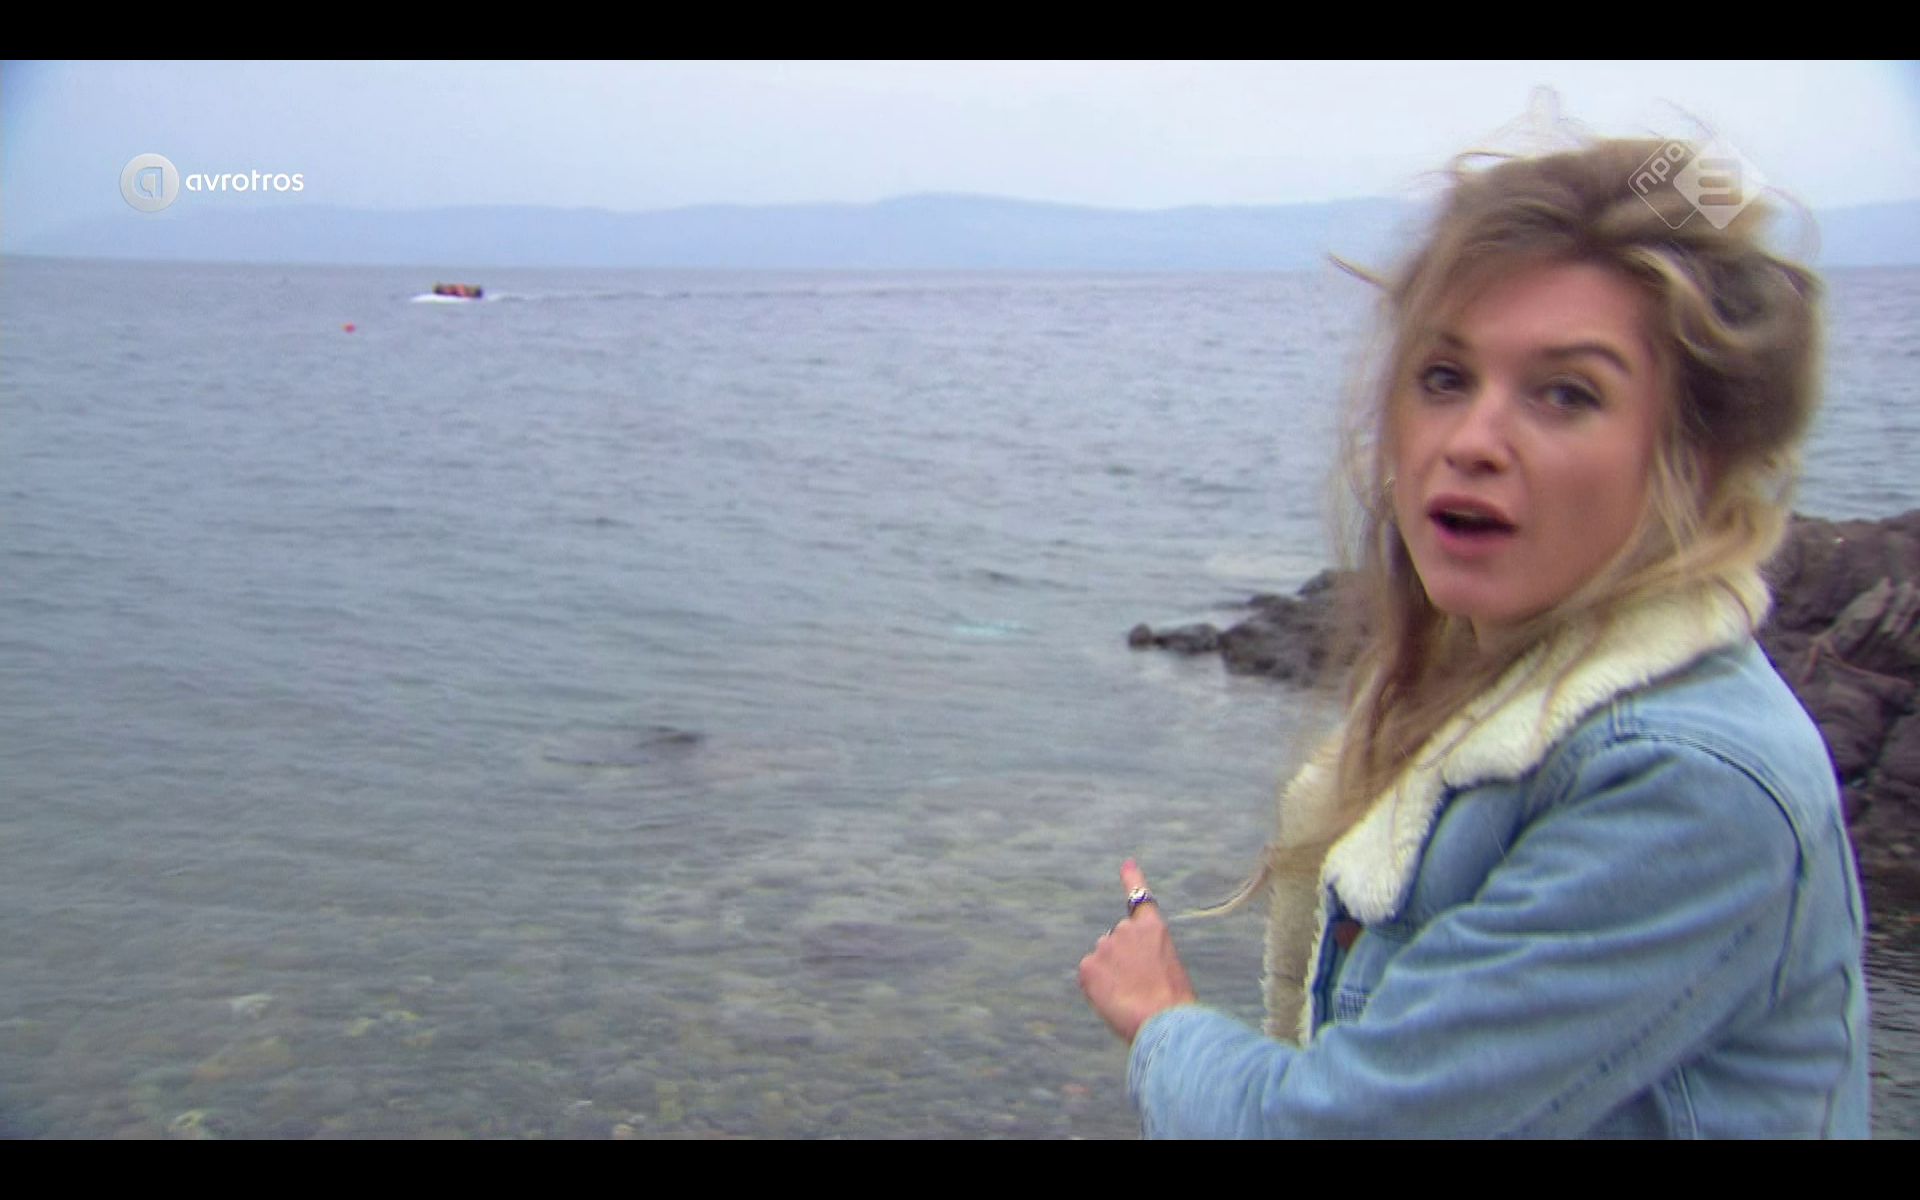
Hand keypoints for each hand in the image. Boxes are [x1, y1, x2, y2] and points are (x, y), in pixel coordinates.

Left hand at [1078, 859, 1197, 1042]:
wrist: (1164, 1022)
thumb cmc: (1173, 1005)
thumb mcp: (1168, 970)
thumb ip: (1146, 958)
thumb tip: (1127, 970)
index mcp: (1153, 928)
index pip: (1140, 898)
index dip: (1132, 879)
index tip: (1126, 864)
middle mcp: (1126, 929)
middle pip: (1116, 942)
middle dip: (1122, 961)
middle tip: (1140, 987)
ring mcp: (1105, 945)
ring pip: (1102, 961)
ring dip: (1111, 976)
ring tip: (1130, 996)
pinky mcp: (1088, 965)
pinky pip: (1089, 977)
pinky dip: (1097, 989)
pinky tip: (1114, 999)